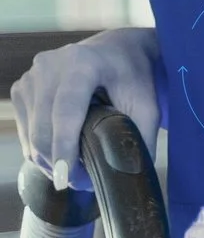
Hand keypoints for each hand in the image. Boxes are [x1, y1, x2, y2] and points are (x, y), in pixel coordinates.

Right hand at [10, 27, 160, 190]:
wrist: (115, 52)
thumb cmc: (134, 79)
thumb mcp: (147, 106)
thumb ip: (140, 139)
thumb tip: (129, 177)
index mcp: (82, 64)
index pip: (66, 110)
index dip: (65, 145)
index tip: (67, 176)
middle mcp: (50, 66)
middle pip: (44, 127)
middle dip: (58, 163)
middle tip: (81, 185)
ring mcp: (31, 75)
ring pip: (31, 131)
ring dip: (48, 159)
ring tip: (73, 174)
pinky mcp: (22, 87)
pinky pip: (25, 128)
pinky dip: (39, 148)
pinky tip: (60, 157)